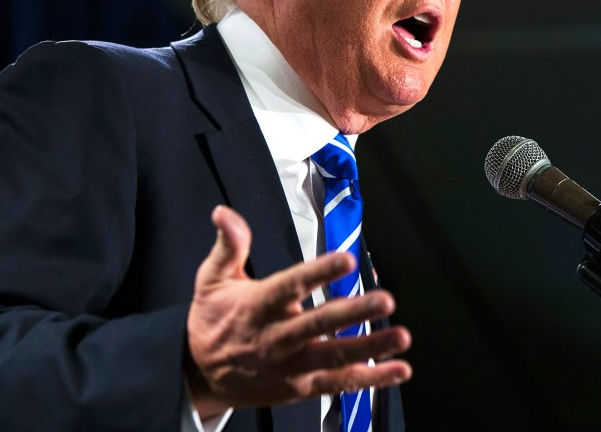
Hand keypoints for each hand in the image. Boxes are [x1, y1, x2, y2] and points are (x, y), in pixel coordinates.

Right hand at [185, 205, 411, 417]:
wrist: (199, 374)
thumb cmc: (213, 319)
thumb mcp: (212, 278)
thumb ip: (229, 245)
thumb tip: (225, 212)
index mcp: (257, 306)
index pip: (291, 285)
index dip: (319, 272)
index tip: (347, 259)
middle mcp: (276, 337)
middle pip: (319, 324)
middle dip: (355, 312)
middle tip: (386, 300)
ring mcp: (290, 366)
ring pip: (334, 358)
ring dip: (370, 348)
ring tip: (401, 337)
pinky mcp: (300, 387)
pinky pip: (338, 385)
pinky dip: (370, 379)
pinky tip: (398, 370)